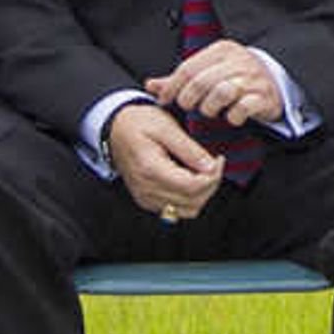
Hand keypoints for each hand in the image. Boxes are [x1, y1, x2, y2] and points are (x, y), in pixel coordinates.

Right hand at [106, 103, 227, 222]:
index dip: (213, 176)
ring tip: (203, 171)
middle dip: (211, 184)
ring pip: (188, 210)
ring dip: (203, 193)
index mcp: (150, 169)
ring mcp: (146, 198)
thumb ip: (189, 149)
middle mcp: (146, 189)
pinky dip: (190, 198)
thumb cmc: (138, 122)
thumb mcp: (166, 127)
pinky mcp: (147, 201)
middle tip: (214, 163)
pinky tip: (191, 179)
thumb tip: (211, 167)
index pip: (192, 187)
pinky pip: (177, 210)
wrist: (114, 128)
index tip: (219, 159)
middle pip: (193, 202)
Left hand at [149, 39, 283, 127]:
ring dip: (210, 107)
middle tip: (187, 107)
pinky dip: (233, 115)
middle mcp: (238, 61)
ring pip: (222, 92)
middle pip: (202, 81)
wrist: (274, 84)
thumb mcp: (209, 71)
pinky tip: (230, 117)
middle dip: (189, 98)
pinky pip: (243, 107)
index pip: (188, 67)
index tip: (164, 100)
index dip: (172, 87)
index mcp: (222, 50)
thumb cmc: (236, 78)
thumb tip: (151, 85)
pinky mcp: (264, 96)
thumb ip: (181, 79)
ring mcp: (253, 78)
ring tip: (209, 111)